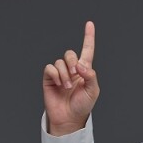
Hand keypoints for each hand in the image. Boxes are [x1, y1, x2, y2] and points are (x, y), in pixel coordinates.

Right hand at [42, 20, 99, 134]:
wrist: (69, 118)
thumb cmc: (82, 106)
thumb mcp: (92, 91)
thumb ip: (90, 75)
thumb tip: (80, 65)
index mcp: (84, 70)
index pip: (87, 50)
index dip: (88, 37)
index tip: (89, 24)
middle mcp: (71, 69)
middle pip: (70, 54)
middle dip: (73, 62)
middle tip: (75, 75)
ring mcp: (60, 73)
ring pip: (60, 61)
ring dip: (65, 74)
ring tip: (67, 87)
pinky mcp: (50, 78)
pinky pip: (50, 68)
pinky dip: (56, 75)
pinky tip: (59, 85)